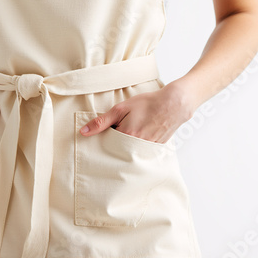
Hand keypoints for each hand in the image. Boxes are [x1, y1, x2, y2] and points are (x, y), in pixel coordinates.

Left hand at [79, 82, 193, 143]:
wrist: (173, 104)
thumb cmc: (147, 104)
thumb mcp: (120, 109)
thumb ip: (102, 121)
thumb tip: (83, 132)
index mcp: (126, 137)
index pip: (107, 146)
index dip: (103, 141)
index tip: (102, 136)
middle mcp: (136, 148)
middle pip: (118, 153)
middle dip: (113, 147)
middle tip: (116, 135)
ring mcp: (147, 151)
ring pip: (129, 154)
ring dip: (125, 148)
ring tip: (130, 135)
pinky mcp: (155, 151)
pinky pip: (141, 154)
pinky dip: (137, 149)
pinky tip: (140, 138)